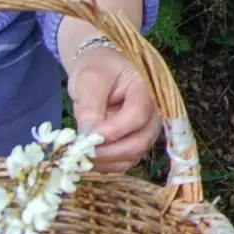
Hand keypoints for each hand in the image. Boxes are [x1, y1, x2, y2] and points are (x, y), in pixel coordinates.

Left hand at [67, 47, 160, 172]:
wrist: (101, 70)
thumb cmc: (98, 68)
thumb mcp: (89, 78)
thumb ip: (90, 104)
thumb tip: (87, 135)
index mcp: (147, 90)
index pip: (137, 115)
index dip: (113, 130)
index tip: (87, 136)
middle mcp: (153, 114)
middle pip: (139, 141)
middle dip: (108, 151)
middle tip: (81, 151)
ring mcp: (145, 131)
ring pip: (132, 156)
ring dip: (106, 161)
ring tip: (81, 152)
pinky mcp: (135, 143)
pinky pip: (124, 162)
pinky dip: (106, 164)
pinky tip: (88, 156)